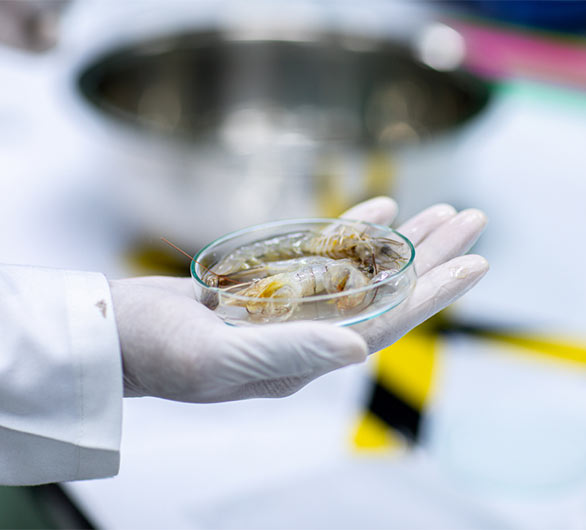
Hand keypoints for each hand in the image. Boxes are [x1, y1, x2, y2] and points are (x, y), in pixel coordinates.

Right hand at [110, 197, 486, 402]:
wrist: (110, 336)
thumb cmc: (155, 354)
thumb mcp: (218, 359)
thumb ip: (289, 351)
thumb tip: (359, 345)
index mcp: (303, 360)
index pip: (384, 323)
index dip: (432, 293)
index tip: (474, 262)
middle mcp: (307, 336)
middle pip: (384, 292)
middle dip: (431, 256)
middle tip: (473, 219)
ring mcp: (290, 309)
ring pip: (360, 270)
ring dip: (401, 241)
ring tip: (441, 211)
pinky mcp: (269, 286)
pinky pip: (322, 255)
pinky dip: (351, 231)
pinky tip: (381, 208)